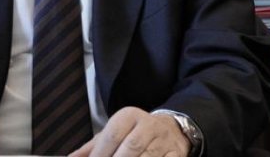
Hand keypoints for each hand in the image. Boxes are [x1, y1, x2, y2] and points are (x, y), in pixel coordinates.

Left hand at [70, 107, 189, 156]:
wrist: (172, 128)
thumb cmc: (136, 133)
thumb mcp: (115, 132)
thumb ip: (93, 146)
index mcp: (129, 116)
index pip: (112, 136)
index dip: (100, 154)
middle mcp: (148, 125)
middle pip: (131, 148)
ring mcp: (164, 141)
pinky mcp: (176, 154)